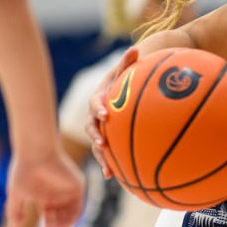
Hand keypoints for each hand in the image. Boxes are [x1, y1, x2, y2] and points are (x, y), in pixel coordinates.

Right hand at [7, 148, 83, 226]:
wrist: (34, 152)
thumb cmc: (23, 170)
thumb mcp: (16, 195)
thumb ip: (15, 211)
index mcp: (44, 198)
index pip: (49, 221)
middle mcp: (57, 197)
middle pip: (59, 222)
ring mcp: (68, 192)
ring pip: (68, 217)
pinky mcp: (77, 186)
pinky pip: (77, 207)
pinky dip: (71, 218)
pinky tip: (62, 226)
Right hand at [86, 46, 138, 180]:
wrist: (121, 92)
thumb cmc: (125, 80)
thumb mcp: (126, 70)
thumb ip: (128, 62)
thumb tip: (134, 48)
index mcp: (99, 99)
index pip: (96, 103)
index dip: (99, 108)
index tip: (106, 114)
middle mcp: (96, 115)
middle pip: (91, 127)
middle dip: (96, 136)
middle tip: (102, 143)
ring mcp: (99, 129)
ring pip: (97, 144)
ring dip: (101, 157)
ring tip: (108, 170)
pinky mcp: (106, 140)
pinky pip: (106, 153)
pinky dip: (109, 164)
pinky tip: (115, 177)